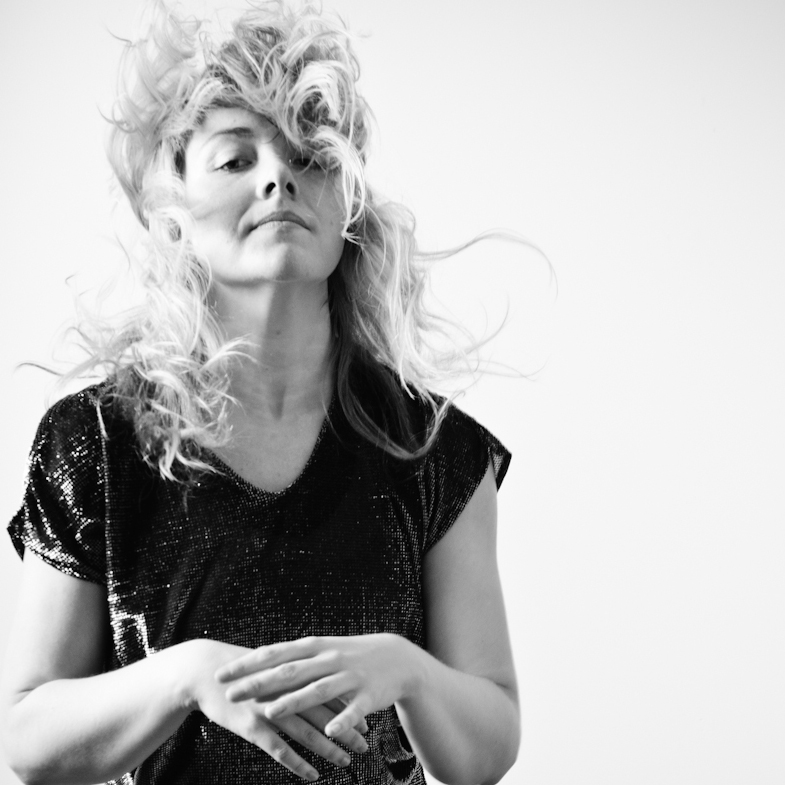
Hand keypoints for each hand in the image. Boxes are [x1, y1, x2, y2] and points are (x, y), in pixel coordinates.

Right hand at [183, 640, 367, 780]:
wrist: (206, 672)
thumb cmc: (242, 672)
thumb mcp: (271, 668)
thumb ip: (294, 678)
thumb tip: (316, 686)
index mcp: (294, 675)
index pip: (328, 692)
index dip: (348, 708)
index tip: (365, 722)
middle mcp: (286, 690)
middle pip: (323, 713)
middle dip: (345, 730)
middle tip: (364, 746)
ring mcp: (270, 708)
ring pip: (306, 733)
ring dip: (328, 749)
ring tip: (345, 763)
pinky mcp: (252, 725)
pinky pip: (280, 749)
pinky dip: (298, 764)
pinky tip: (313, 775)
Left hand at [214, 633, 422, 737]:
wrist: (396, 657)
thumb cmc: (350, 655)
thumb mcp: (321, 650)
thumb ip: (293, 658)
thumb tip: (258, 663)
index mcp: (314, 646)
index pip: (275, 653)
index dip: (248, 664)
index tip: (222, 674)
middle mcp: (329, 658)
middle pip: (290, 671)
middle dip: (259, 683)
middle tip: (232, 694)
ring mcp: (349, 676)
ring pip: (318, 689)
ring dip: (294, 701)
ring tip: (271, 713)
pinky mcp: (368, 695)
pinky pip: (353, 710)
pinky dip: (342, 720)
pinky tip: (330, 732)